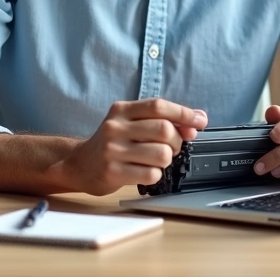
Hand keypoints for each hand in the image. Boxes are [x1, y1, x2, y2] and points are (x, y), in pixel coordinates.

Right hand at [57, 98, 207, 195]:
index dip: (184, 113)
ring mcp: (112, 150)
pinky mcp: (113, 172)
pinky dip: (155, 174)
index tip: (200, 121)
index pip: (158, 106)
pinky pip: (151, 174)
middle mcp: (115, 127)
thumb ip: (160, 120)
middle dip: (176, 141)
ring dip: (167, 160)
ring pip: (161, 154)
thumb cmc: (112, 143)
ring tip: (156, 160)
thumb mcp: (131, 124)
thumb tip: (195, 123)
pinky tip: (144, 172)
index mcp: (121, 110)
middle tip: (172, 147)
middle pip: (163, 130)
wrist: (79, 164)